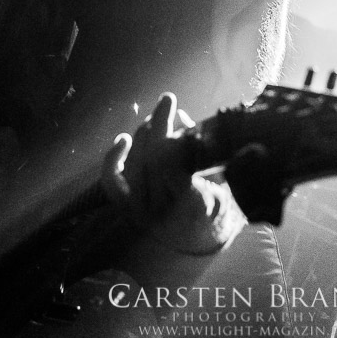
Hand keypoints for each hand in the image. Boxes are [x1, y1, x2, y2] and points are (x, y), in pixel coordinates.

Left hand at [101, 93, 238, 253]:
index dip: (179, 140)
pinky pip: (112, 182)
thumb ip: (214, 156)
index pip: (178, 170)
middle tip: (168, 99)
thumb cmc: (214, 204)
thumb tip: (201, 124)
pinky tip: (124, 139)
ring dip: (144, 133)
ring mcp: (141, 211)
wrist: (195, 238)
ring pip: (135, 165)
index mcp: (195, 208)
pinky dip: (114, 158)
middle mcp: (165, 212)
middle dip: (159, 124)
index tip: (184, 117)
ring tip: (157, 115)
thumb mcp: (224, 183)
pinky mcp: (126, 207)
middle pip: (154, 162)